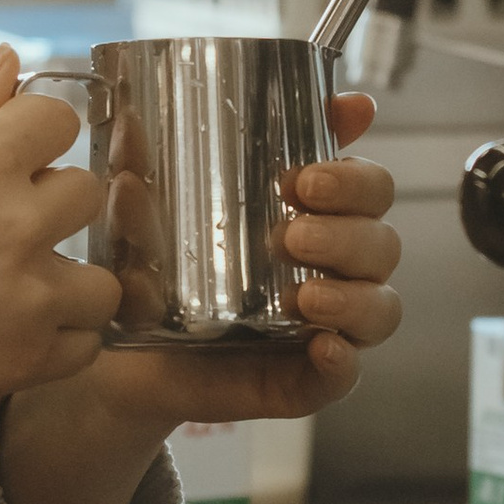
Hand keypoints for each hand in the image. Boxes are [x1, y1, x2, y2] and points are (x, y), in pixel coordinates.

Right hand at [0, 48, 120, 436]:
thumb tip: (9, 58)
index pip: (59, 120)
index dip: (36, 138)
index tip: (14, 162)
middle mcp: (16, 223)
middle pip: (87, 191)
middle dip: (54, 207)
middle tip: (8, 233)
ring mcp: (30, 295)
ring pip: (103, 279)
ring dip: (71, 284)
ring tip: (22, 294)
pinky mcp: (31, 357)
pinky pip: (88, 343)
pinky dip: (61, 341)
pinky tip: (18, 334)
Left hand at [79, 91, 401, 432]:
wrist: (122, 356)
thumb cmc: (154, 271)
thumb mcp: (157, 213)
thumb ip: (163, 167)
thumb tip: (135, 122)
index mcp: (316, 215)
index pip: (369, 188)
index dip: (355, 179)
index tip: (304, 178)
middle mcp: (333, 268)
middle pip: (381, 243)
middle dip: (348, 233)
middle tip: (293, 233)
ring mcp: (326, 327)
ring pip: (380, 307)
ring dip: (352, 295)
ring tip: (305, 294)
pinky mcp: (305, 380)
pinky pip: (344, 376)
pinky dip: (342, 361)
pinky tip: (322, 347)